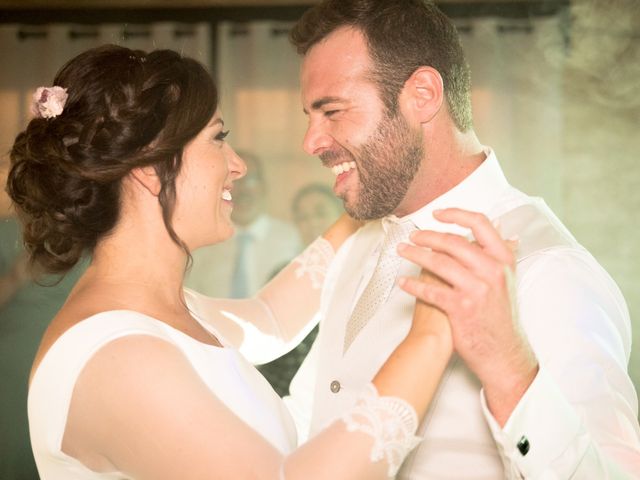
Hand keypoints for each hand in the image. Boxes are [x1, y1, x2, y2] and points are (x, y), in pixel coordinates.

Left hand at [397, 208, 537, 424]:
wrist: (502, 352)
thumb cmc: (499, 315)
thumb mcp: (508, 281)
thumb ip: (501, 255)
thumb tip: (504, 230)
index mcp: (503, 259)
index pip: (481, 224)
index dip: (456, 214)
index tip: (436, 214)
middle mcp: (492, 271)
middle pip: (453, 242)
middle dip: (427, 237)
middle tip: (412, 236)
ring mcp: (476, 289)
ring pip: (438, 263)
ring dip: (415, 255)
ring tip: (402, 251)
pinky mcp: (461, 307)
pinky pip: (430, 291)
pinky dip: (413, 285)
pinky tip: (402, 282)